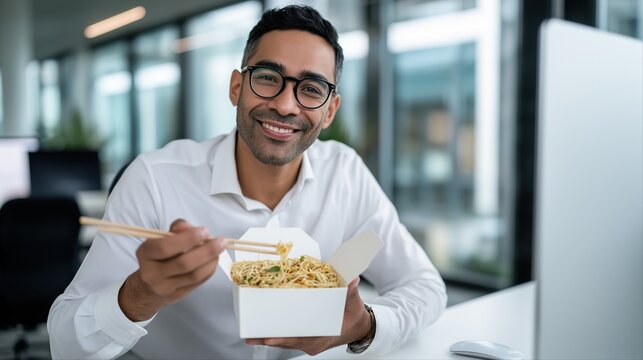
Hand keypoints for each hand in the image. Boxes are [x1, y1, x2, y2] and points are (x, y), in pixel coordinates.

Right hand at [118, 219, 226, 320]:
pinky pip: (198, 282)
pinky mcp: (176, 296)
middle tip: (220, 241)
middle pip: (183, 263)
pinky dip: (209, 270)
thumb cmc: (160, 255)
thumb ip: (177, 228)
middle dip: (206, 251)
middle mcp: (152, 273)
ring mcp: (164, 287)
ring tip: (219, 249)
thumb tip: (189, 226)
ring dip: (211, 261)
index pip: (165, 247)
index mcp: (146, 254)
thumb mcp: (162, 238)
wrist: (149, 285)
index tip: (205, 231)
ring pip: (194, 275)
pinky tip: (213, 260)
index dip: (188, 238)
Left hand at [245, 277, 372, 355]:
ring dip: (267, 338)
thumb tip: (353, 280)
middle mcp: (312, 343)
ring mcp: (308, 342)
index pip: (300, 339)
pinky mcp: (304, 339)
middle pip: (287, 342)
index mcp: (322, 338)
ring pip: (285, 342)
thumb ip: (351, 292)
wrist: (359, 327)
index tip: (270, 338)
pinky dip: (276, 335)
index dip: (285, 339)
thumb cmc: (355, 316)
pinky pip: (288, 339)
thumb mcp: (354, 304)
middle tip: (251, 335)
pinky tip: (262, 332)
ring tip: (249, 334)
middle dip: (269, 338)